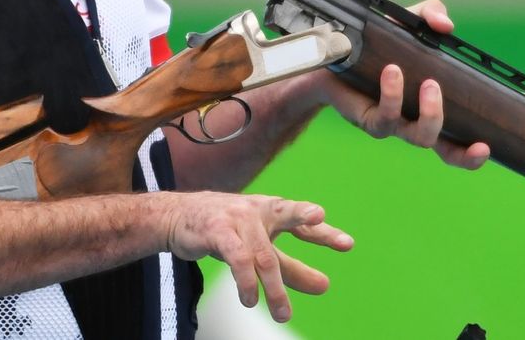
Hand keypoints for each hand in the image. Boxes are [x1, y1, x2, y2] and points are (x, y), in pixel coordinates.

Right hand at [161, 192, 352, 322]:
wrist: (177, 216)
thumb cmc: (226, 230)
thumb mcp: (260, 248)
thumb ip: (291, 267)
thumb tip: (325, 286)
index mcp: (272, 210)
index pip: (301, 221)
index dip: (324, 232)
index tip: (347, 244)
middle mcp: (258, 210)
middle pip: (289, 219)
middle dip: (313, 231)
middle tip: (325, 260)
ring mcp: (237, 218)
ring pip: (263, 253)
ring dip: (274, 288)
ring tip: (282, 314)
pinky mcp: (217, 230)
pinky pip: (237, 257)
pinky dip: (246, 280)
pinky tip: (250, 299)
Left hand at [317, 0, 492, 169]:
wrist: (331, 52)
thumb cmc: (377, 43)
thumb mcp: (408, 23)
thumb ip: (431, 15)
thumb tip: (446, 25)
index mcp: (432, 107)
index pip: (461, 139)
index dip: (476, 150)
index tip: (489, 145)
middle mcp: (415, 122)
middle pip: (446, 152)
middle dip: (463, 151)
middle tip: (466, 120)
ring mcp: (393, 124)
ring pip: (418, 137)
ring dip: (430, 113)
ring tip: (429, 83)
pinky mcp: (369, 120)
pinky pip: (385, 117)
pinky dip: (393, 94)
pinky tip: (392, 71)